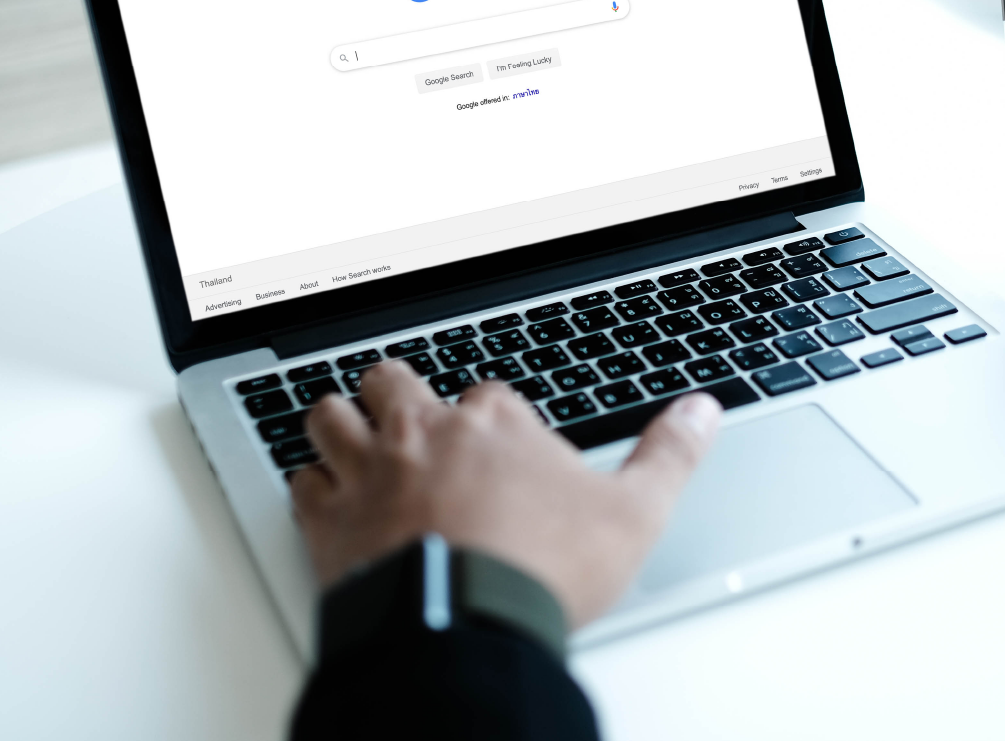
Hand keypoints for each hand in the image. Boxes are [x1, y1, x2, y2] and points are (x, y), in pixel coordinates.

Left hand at [290, 361, 721, 627]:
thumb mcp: (633, 512)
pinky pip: (302, 481)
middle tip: (411, 420)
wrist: (465, 622)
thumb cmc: (543, 567)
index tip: (503, 443)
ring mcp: (370, 472)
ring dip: (341, 424)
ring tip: (353, 439)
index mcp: (495, 423)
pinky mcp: (329, 520)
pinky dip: (311, 485)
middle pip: (394, 383)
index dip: (494, 418)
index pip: (488, 395)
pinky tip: (325, 499)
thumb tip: (702, 412)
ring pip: (333, 417)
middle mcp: (424, 433)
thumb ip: (668, 455)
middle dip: (399, 395)